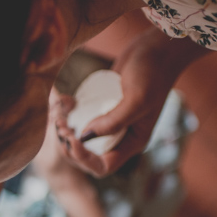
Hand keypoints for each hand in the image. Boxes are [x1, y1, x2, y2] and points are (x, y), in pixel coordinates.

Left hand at [56, 29, 204, 177]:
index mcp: (133, 143)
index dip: (84, 159)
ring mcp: (111, 122)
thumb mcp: (136, 100)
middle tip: (60, 125)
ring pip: (82, 140)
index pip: (103, 166)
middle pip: (88, 157)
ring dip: (67, 133)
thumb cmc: (152, 74)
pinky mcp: (103, 108)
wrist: (157, 49)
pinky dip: (70, 117)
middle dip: (70, 147)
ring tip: (59, 117)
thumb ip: (113, 122)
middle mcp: (121, 137)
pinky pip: (83, 120)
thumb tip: (85, 136)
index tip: (71, 139)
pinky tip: (65, 104)